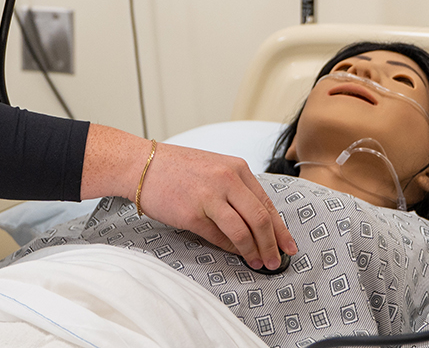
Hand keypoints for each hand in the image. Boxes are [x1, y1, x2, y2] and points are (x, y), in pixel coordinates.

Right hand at [134, 143, 298, 270]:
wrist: (140, 165)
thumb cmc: (175, 167)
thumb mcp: (214, 168)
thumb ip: (236, 190)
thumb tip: (256, 223)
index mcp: (237, 168)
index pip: (267, 204)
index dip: (281, 229)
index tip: (288, 245)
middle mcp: (227, 180)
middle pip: (261, 220)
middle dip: (273, 245)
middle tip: (277, 261)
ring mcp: (210, 197)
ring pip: (244, 231)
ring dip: (254, 251)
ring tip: (259, 263)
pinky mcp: (193, 214)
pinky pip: (219, 238)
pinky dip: (231, 249)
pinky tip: (236, 254)